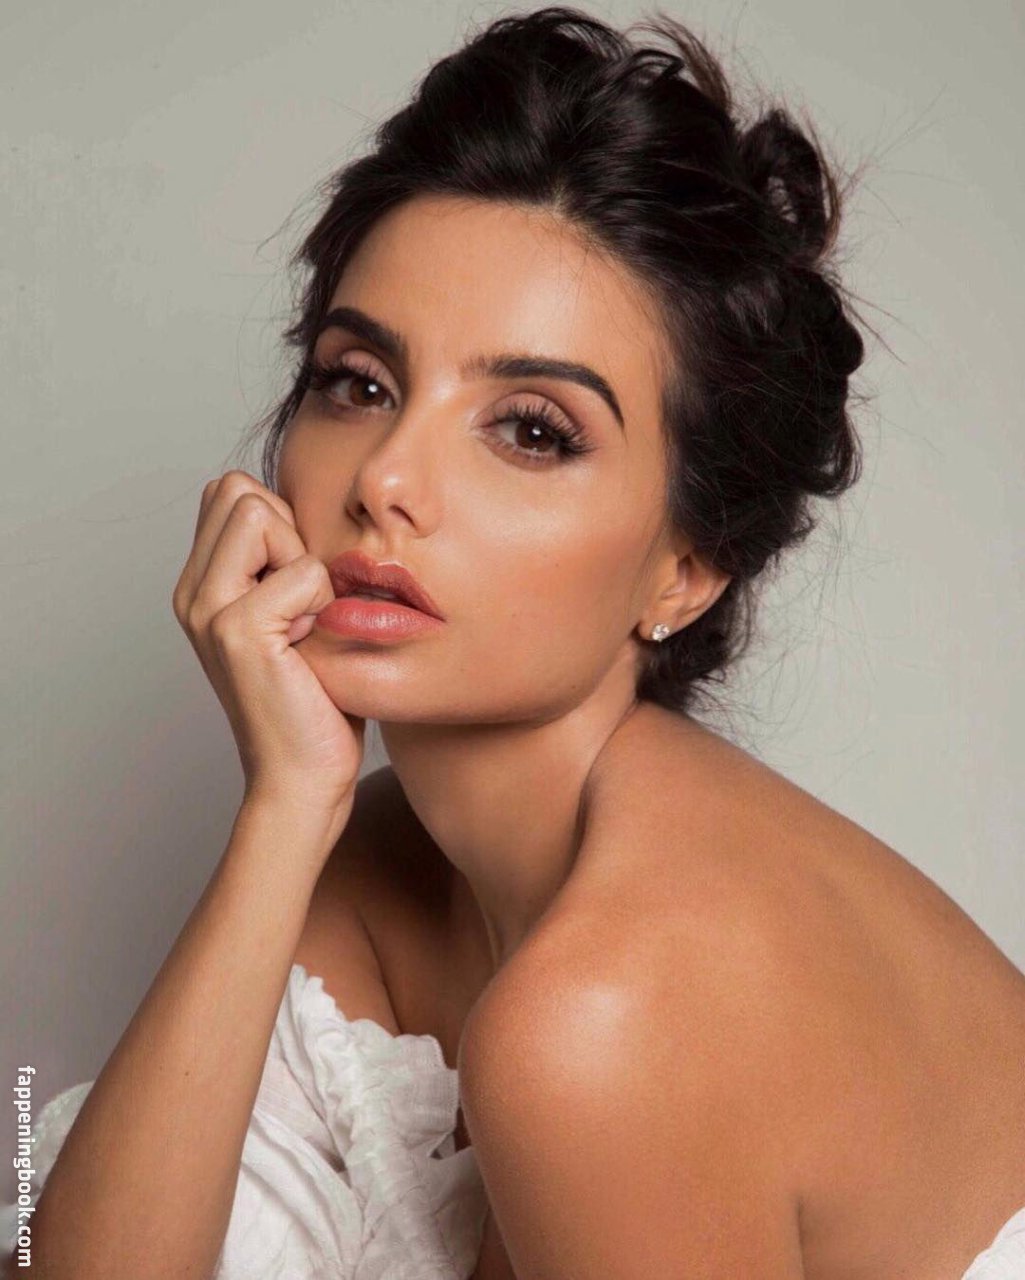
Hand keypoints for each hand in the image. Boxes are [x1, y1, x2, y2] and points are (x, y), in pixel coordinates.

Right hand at [172, 469, 363, 821]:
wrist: (301, 779)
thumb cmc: (314, 702)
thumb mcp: (297, 617)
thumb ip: (285, 564)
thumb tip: (312, 511)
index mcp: (201, 586)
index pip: (232, 492)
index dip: (281, 524)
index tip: (297, 588)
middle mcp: (191, 592)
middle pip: (238, 489)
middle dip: (288, 533)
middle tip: (302, 603)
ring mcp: (207, 608)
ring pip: (260, 513)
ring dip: (302, 564)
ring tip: (303, 623)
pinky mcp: (237, 629)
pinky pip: (302, 570)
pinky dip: (321, 602)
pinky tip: (308, 647)